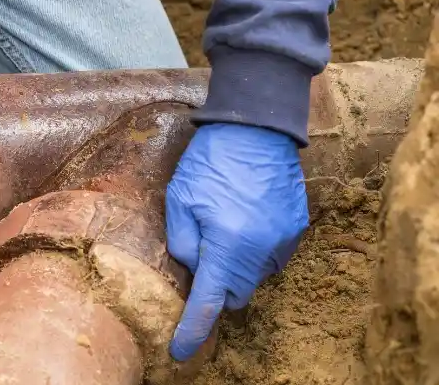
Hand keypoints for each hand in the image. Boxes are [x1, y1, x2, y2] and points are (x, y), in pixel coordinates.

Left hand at [165, 123, 308, 360]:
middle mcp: (260, 249)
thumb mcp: (179, 197)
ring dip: (237, 265)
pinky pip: (272, 255)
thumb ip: (182, 241)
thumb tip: (192, 268)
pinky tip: (245, 218)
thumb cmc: (211, 159)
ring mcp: (283, 240)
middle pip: (235, 293)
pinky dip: (256, 249)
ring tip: (225, 226)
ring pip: (254, 275)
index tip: (181, 351)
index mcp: (227, 244)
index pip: (208, 302)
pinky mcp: (296, 228)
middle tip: (202, 254)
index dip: (193, 331)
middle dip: (216, 286)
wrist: (257, 126)